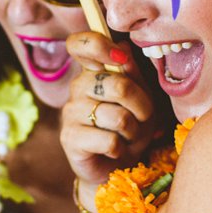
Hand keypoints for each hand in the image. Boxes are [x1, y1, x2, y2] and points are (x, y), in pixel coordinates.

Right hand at [61, 31, 156, 184]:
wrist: (114, 168)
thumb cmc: (129, 129)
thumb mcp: (140, 99)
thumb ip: (133, 75)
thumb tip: (123, 48)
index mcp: (93, 71)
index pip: (80, 44)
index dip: (99, 44)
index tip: (120, 58)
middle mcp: (78, 87)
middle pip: (118, 85)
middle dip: (142, 107)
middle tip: (142, 118)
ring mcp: (70, 112)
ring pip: (118, 117)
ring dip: (133, 132)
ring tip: (127, 137)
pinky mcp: (69, 138)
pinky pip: (110, 141)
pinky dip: (121, 149)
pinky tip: (114, 151)